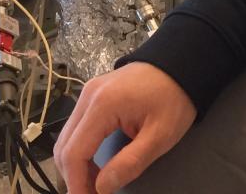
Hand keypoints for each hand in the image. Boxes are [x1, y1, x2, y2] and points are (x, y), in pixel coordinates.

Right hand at [53, 62, 196, 193]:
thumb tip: (101, 187)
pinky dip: (81, 150)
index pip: (74, 152)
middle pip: (64, 146)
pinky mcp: (93, 94)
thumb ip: (130, 163)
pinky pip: (77, 128)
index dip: (76, 183)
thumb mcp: (160, 135)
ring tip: (95, 185)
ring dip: (76, 165)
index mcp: (102, 105)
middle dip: (73, 176)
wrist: (181, 63)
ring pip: (67, 137)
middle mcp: (87, 96)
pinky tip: (95, 165)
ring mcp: (88, 93)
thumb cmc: (174, 98)